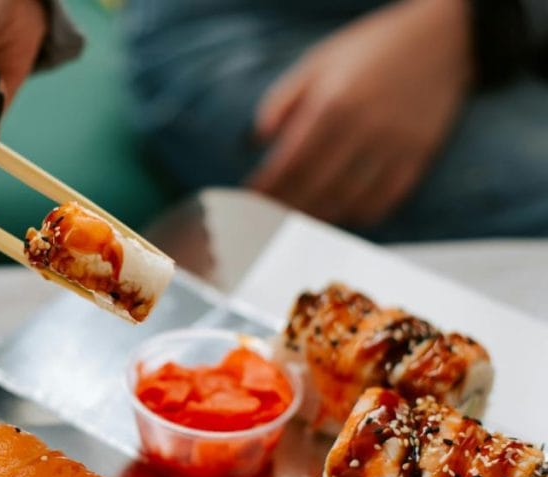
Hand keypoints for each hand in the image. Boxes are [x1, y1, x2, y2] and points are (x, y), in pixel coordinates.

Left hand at [248, 0, 472, 226]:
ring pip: (348, 201)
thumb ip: (283, 100)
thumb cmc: (371, 49)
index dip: (267, 188)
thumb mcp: (319, 62)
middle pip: (315, 188)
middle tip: (266, 220)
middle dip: (285, 209)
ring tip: (297, 221)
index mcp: (333, 103)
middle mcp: (363, 128)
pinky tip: (341, 213)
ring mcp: (394, 145)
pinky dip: (359, 215)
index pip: (290, 162)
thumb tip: (257, 141)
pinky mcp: (420, 156)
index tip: (250, 200)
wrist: (444, 37)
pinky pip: (385, 201)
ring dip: (317, 217)